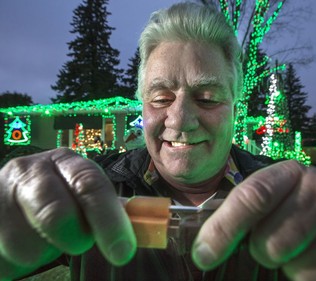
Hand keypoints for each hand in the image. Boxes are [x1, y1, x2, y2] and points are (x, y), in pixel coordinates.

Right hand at [0, 148, 135, 279]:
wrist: (4, 202)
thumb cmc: (54, 201)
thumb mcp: (80, 197)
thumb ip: (109, 209)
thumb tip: (147, 229)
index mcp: (65, 162)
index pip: (90, 184)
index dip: (109, 219)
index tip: (123, 250)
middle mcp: (30, 170)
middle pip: (58, 212)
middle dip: (76, 238)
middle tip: (80, 244)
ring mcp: (0, 194)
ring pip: (30, 244)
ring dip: (43, 251)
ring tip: (41, 237)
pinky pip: (7, 257)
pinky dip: (19, 260)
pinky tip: (19, 243)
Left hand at [192, 160, 315, 279]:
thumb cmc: (307, 214)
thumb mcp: (278, 203)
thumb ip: (247, 214)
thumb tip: (204, 247)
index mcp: (287, 173)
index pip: (250, 197)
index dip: (222, 229)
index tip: (203, 254)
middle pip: (267, 239)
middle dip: (260, 252)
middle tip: (270, 246)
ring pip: (291, 263)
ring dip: (287, 266)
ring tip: (300, 249)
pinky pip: (313, 277)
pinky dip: (308, 277)